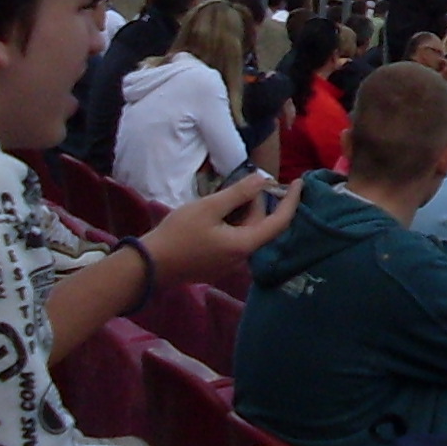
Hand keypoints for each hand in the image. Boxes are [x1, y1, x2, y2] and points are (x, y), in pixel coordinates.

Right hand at [142, 173, 302, 290]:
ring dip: (241, 212)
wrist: (147, 266)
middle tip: (240, 183)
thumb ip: (238, 193)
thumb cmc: (178, 234)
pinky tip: (215, 213)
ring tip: (224, 196)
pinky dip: (231, 223)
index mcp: (245, 245)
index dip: (292, 201)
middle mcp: (242, 258)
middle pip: (259, 225)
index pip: (280, 222)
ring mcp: (229, 264)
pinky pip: (233, 240)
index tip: (299, 182)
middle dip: (255, 202)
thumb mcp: (209, 207)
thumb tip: (263, 179)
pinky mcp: (216, 264)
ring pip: (245, 231)